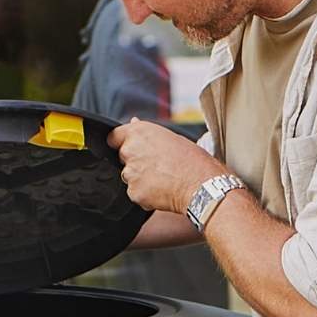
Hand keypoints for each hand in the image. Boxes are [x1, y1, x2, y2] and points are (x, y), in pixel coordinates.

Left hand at [107, 119, 226, 214]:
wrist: (202, 185)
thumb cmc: (193, 160)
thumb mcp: (173, 137)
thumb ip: (148, 133)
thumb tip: (133, 122)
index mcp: (139, 133)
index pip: (114, 136)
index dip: (120, 142)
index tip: (128, 147)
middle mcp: (131, 150)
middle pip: (123, 157)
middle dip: (135, 162)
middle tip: (158, 166)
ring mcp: (130, 172)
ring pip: (129, 177)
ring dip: (141, 179)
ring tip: (164, 179)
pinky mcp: (133, 192)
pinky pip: (135, 193)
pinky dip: (145, 194)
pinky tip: (162, 191)